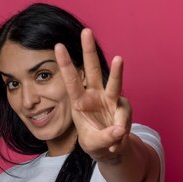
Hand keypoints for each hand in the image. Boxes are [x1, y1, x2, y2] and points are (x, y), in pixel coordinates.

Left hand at [54, 28, 131, 160]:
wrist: (109, 150)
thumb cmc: (95, 142)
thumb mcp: (94, 144)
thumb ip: (106, 138)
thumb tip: (120, 130)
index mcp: (79, 102)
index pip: (71, 81)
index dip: (65, 64)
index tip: (58, 46)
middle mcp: (95, 95)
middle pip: (93, 70)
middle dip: (89, 50)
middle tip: (86, 31)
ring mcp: (110, 99)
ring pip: (115, 82)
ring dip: (117, 70)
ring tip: (118, 59)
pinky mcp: (123, 107)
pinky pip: (124, 116)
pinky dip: (121, 132)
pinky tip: (115, 144)